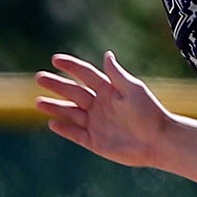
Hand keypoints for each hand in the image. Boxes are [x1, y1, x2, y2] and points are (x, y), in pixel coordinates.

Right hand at [34, 51, 169, 167]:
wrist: (158, 141)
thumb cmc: (149, 113)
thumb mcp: (133, 90)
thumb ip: (117, 74)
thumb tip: (107, 54)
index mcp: (108, 90)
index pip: (85, 75)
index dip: (71, 67)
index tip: (55, 59)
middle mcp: (100, 105)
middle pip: (73, 92)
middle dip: (56, 85)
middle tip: (39, 77)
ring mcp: (96, 123)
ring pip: (70, 113)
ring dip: (54, 107)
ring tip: (37, 101)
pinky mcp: (96, 142)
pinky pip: (76, 134)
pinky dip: (64, 129)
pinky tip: (52, 123)